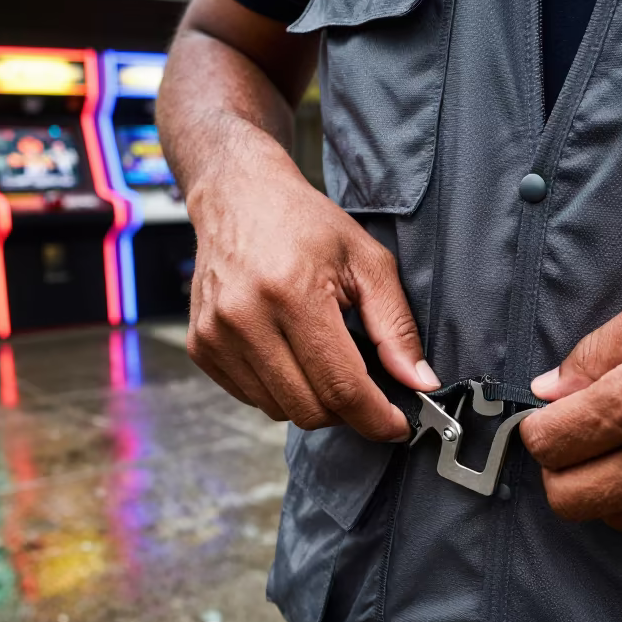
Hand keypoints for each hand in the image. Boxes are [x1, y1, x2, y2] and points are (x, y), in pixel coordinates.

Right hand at [186, 155, 438, 439]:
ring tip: (322, 358)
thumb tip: (419, 383)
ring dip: (312, 400)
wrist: (237, 196)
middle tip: (363, 388)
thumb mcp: (366, 262)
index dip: (375, 417)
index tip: (397, 425)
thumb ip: (396, 327)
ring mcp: (216, 335)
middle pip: (310, 408)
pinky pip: (252, 397)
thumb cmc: (305, 224)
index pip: (341, 386)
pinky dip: (280, 390)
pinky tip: (289, 353)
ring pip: (280, 410)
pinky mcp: (202, 347)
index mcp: (292, 293)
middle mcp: (246, 318)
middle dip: (346, 411)